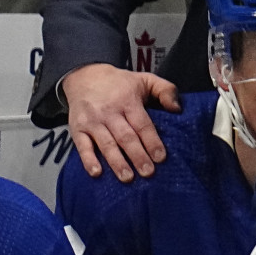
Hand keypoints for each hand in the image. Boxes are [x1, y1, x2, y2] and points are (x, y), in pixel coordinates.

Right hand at [62, 63, 179, 181]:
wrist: (85, 76)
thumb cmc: (120, 83)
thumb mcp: (146, 79)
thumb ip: (166, 90)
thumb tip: (177, 109)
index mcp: (128, 101)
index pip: (142, 124)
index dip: (151, 141)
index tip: (161, 157)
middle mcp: (110, 112)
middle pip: (126, 137)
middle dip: (137, 156)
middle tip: (148, 172)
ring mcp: (92, 121)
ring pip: (106, 144)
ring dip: (117, 162)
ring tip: (127, 178)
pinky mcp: (78, 129)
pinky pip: (82, 146)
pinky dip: (88, 160)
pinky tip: (97, 173)